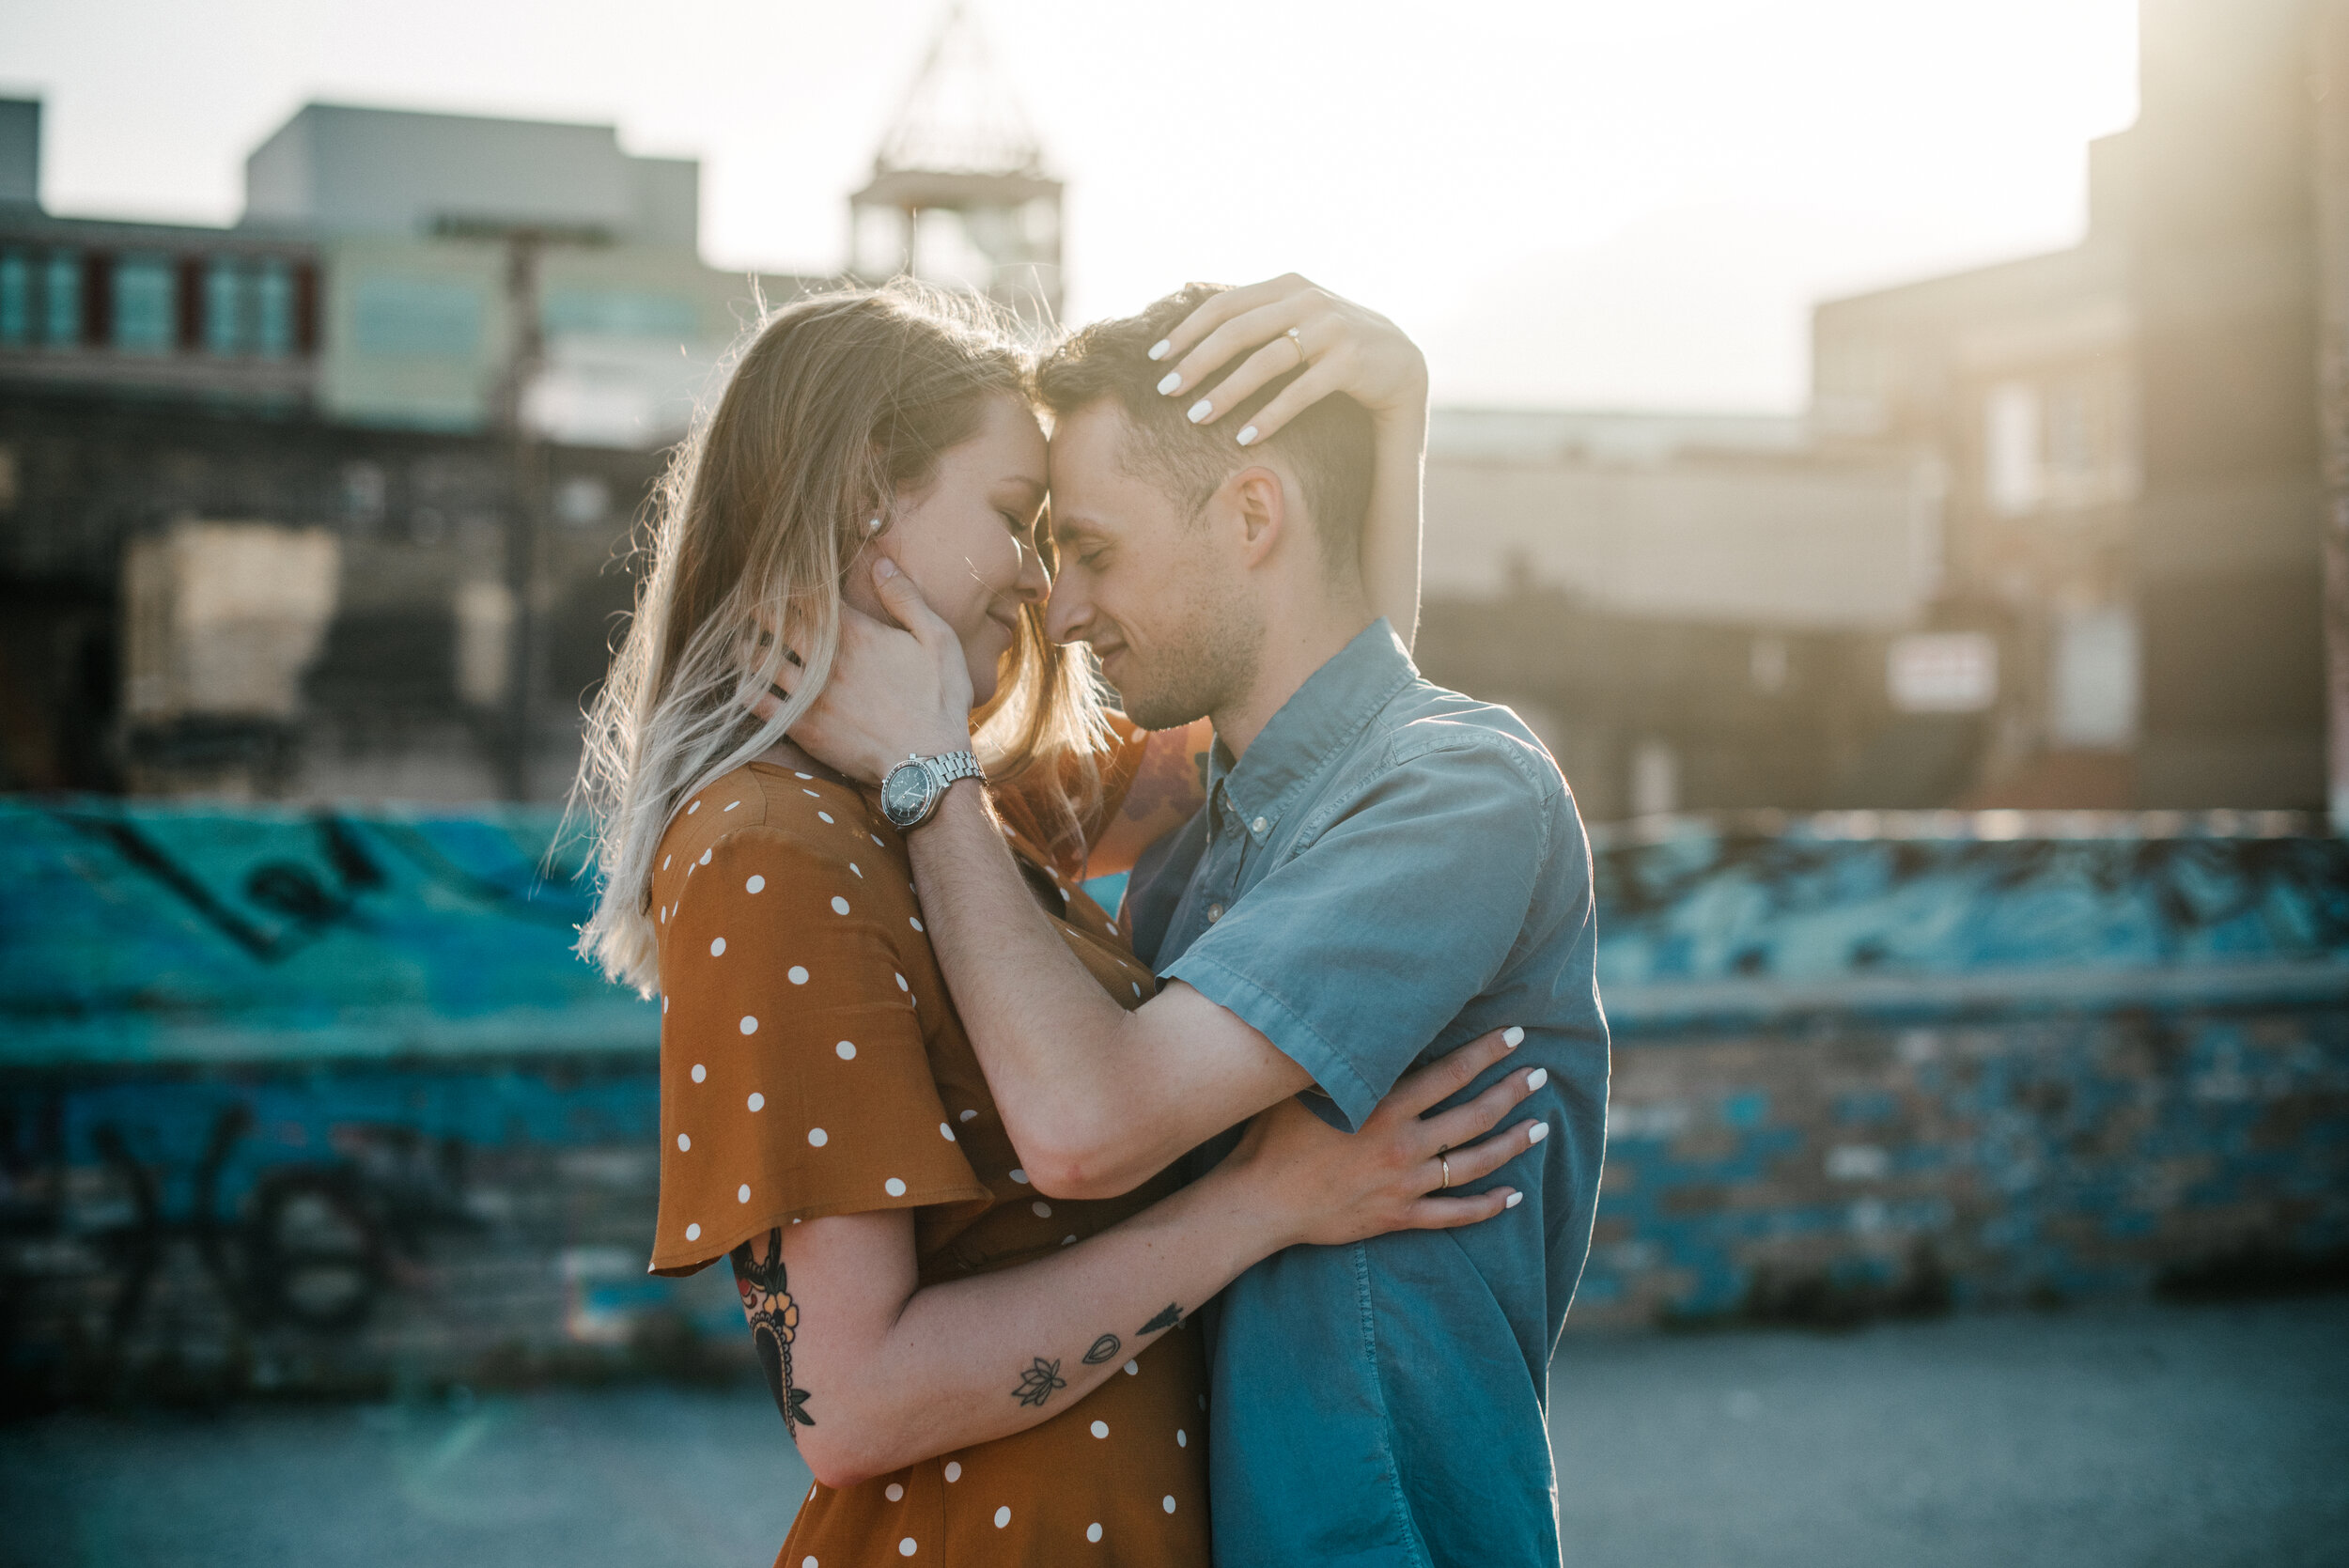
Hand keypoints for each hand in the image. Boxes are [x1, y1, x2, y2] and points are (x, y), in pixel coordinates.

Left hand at [753, 558, 975, 783]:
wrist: (928, 764)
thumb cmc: (940, 701)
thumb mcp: (939, 640)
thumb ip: (906, 599)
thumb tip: (882, 563)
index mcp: (856, 632)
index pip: (808, 594)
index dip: (787, 581)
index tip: (774, 575)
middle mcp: (826, 658)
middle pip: (776, 621)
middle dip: (758, 607)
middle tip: (745, 602)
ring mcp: (810, 694)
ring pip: (760, 660)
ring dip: (746, 645)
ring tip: (739, 639)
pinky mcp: (803, 726)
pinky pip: (759, 703)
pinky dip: (746, 689)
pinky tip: (742, 684)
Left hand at [1146, 274, 1429, 445]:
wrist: (1401, 364)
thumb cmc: (1335, 347)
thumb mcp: (1297, 319)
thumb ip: (1257, 314)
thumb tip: (1189, 315)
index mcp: (1288, 285)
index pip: (1225, 305)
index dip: (1186, 330)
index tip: (1155, 358)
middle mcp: (1309, 299)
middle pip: (1238, 330)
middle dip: (1196, 362)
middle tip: (1166, 391)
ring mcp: (1332, 328)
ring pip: (1265, 361)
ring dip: (1226, 392)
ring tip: (1196, 418)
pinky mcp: (1351, 361)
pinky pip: (1300, 392)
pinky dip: (1269, 416)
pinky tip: (1244, 438)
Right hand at [1225, 1026, 1544, 1250]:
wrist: (1259, 1201)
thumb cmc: (1272, 1135)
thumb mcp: (1305, 1086)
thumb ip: (1342, 1061)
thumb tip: (1365, 1024)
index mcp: (1384, 1106)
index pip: (1451, 1072)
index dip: (1487, 1052)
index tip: (1516, 1035)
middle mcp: (1403, 1144)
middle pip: (1473, 1115)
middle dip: (1511, 1092)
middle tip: (1539, 1075)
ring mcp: (1404, 1184)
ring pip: (1474, 1163)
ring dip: (1512, 1144)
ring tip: (1540, 1128)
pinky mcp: (1398, 1216)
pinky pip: (1454, 1214)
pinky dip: (1488, 1207)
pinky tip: (1514, 1197)